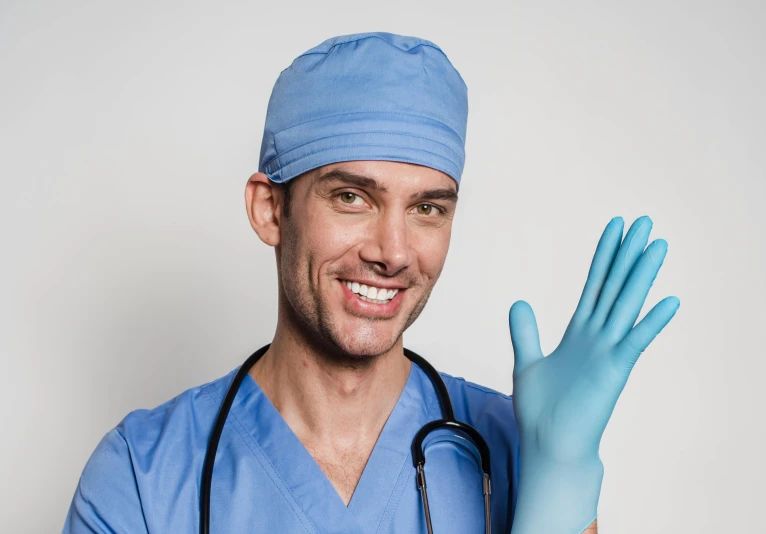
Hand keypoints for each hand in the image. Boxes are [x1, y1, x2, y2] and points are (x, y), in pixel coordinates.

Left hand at [509, 215, 679, 532]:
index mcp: (579, 333)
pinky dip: (651, 323)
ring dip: (643, 276)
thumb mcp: (528, 361)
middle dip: (628, 254)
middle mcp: (597, 338)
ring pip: (627, 305)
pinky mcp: (613, 372)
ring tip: (659, 246)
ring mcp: (608, 353)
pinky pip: (634, 343)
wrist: (549, 445)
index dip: (605, 256)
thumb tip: (519, 302)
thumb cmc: (542, 410)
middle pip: (615, 287)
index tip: (616, 228)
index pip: (595, 285)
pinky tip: (669, 302)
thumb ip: (526, 332)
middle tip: (645, 222)